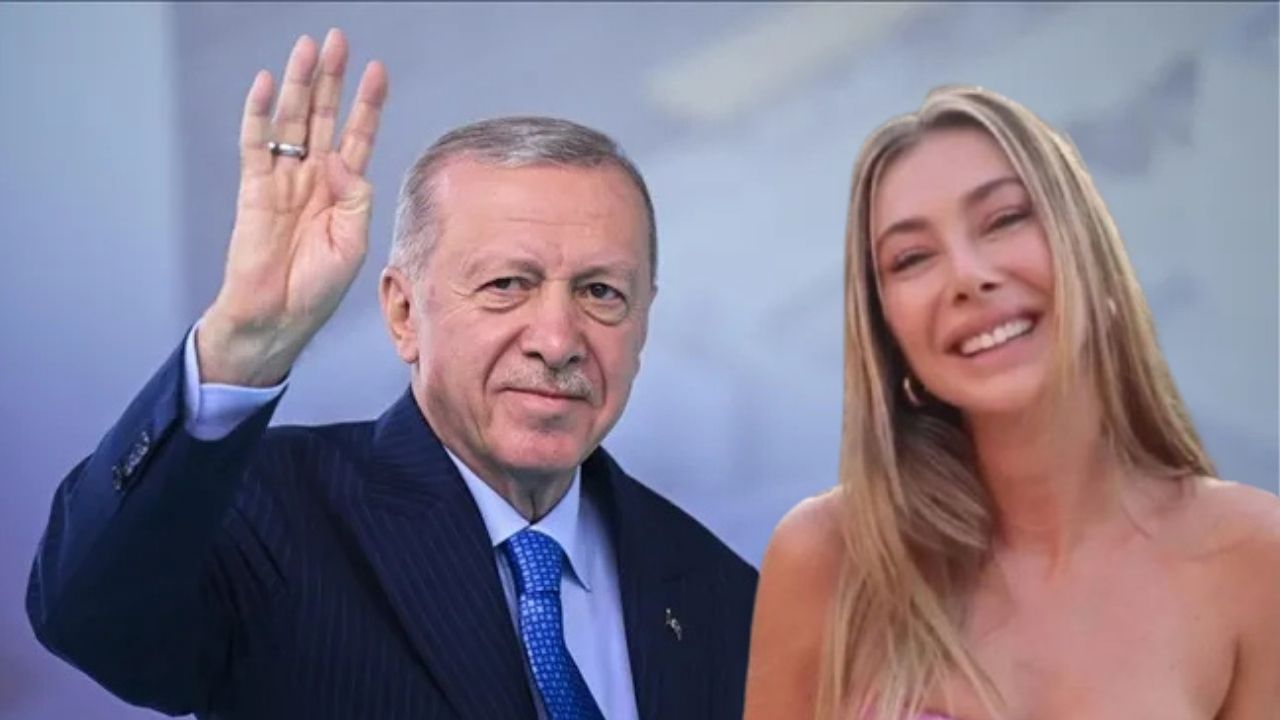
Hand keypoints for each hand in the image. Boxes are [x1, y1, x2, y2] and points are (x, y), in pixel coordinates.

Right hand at [197, 29, 388, 385]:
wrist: (277, 317)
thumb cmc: (317, 288)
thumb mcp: (354, 243)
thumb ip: (355, 199)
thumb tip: (338, 158)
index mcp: (342, 192)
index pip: (358, 137)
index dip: (368, 105)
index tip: (378, 71)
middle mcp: (313, 179)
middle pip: (325, 117)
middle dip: (333, 79)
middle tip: (338, 40)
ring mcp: (283, 181)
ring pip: (292, 121)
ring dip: (301, 85)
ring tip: (309, 49)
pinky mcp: (254, 190)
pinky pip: (256, 144)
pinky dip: (259, 113)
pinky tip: (268, 85)